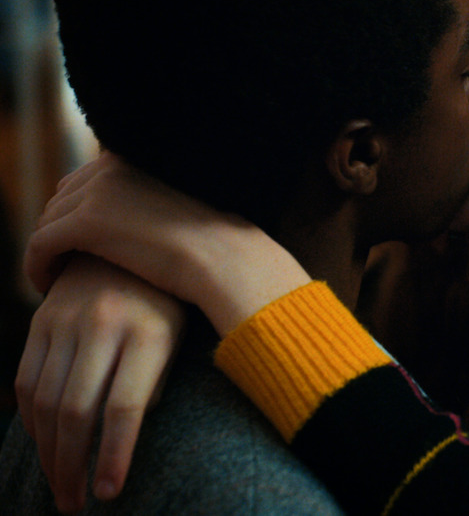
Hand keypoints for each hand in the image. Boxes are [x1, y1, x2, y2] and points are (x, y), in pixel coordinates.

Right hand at [14, 255, 185, 513]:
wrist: (133, 242)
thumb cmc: (169, 303)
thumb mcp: (180, 338)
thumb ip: (154, 385)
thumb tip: (117, 439)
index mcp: (151, 333)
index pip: (124, 407)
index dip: (113, 455)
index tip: (109, 493)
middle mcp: (104, 324)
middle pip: (76, 410)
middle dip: (72, 466)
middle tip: (75, 504)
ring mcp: (67, 320)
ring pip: (44, 400)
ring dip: (46, 452)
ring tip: (59, 486)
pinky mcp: (41, 320)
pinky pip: (25, 380)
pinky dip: (31, 421)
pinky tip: (43, 447)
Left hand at [25, 153, 310, 333]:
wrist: (225, 259)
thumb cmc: (215, 244)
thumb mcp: (181, 207)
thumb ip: (152, 201)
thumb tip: (136, 220)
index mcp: (134, 158)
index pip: (84, 181)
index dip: (77, 213)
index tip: (82, 243)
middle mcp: (111, 166)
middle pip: (61, 198)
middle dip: (59, 230)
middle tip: (64, 262)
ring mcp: (97, 192)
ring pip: (47, 222)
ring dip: (47, 249)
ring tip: (55, 275)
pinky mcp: (85, 223)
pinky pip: (39, 245)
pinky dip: (36, 266)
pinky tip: (46, 285)